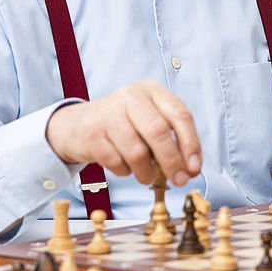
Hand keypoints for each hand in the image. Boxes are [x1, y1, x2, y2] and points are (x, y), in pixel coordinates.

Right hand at [45, 81, 201, 186]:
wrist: (76, 125)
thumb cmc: (123, 125)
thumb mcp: (149, 120)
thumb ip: (171, 139)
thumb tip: (191, 168)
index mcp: (152, 90)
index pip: (180, 115)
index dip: (191, 144)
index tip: (195, 167)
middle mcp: (131, 96)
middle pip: (159, 132)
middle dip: (172, 162)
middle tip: (179, 180)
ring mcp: (109, 113)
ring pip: (138, 151)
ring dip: (146, 172)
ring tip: (146, 176)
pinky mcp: (92, 133)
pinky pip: (116, 162)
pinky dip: (125, 171)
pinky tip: (123, 166)